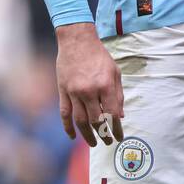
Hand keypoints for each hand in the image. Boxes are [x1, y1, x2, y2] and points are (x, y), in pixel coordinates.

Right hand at [54, 23, 125, 145]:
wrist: (77, 41)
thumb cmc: (99, 56)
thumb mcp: (115, 72)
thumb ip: (118, 95)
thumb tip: (121, 116)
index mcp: (105, 86)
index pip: (112, 114)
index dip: (116, 129)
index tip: (119, 137)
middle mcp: (89, 91)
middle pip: (96, 121)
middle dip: (103, 134)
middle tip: (108, 142)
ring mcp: (74, 92)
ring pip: (80, 121)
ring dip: (87, 135)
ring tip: (93, 143)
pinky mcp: (63, 91)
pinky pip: (65, 113)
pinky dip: (68, 127)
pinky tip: (72, 137)